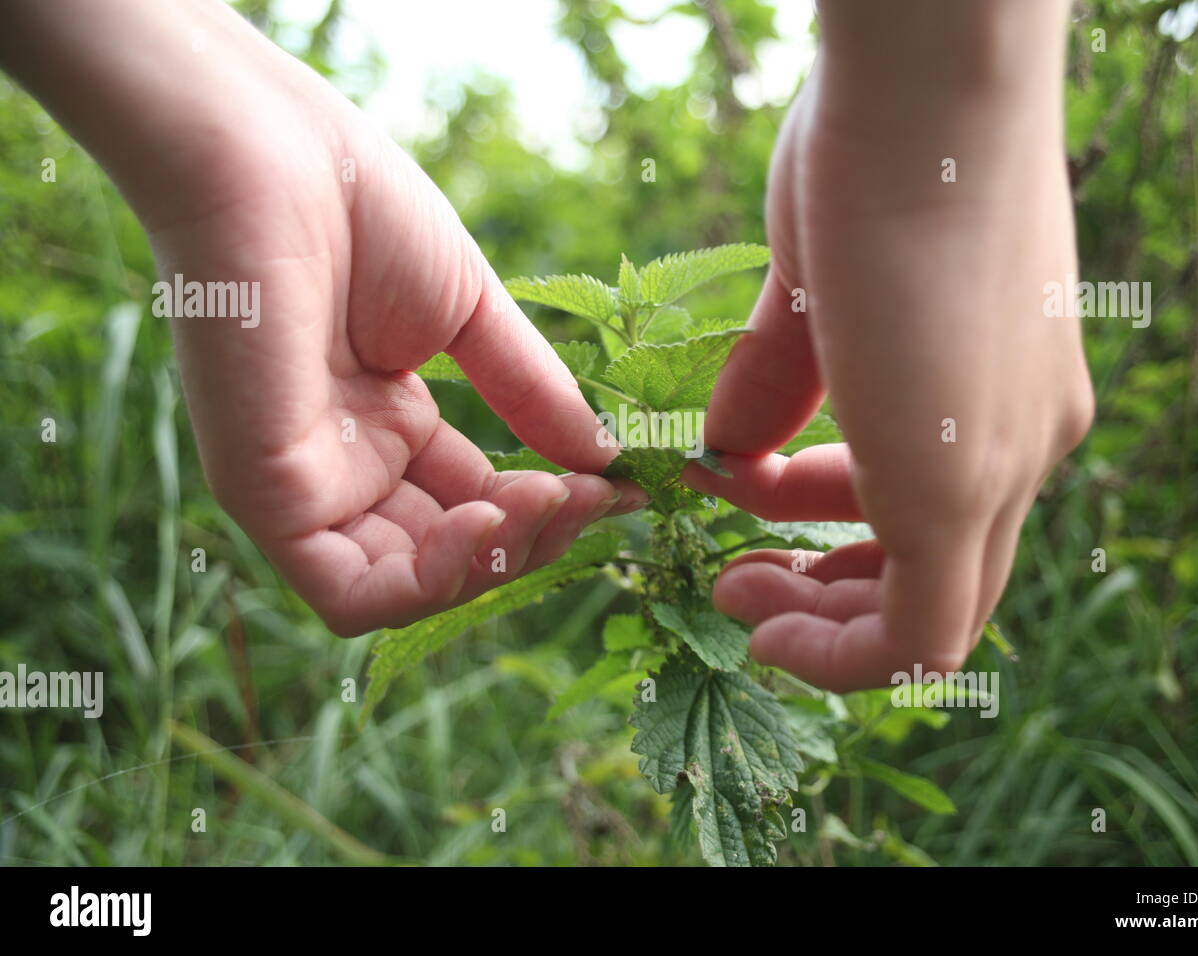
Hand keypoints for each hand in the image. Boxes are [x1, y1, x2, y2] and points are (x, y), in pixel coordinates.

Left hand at [0, 0, 641, 634]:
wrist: (273, 154)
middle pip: (448, 555)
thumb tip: (606, 461)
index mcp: (385, 422)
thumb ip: (532, 394)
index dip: (549, 507)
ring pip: (405, 590)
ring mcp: (302, 485)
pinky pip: (351, 594)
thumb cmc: (361, 210)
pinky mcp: (264, 495)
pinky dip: (432, 581)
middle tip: (589, 497)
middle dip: (529, 540)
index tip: (621, 488)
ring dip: (491, 566)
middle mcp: (344, 464)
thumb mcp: (472, 316)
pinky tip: (488, 518)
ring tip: (548, 502)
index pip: (475, 502)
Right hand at [685, 0, 1092, 691]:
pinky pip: (921, 636)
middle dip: (831, 588)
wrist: (930, 79)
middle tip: (741, 575)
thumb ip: (782, 379)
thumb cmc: (873, 146)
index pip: (938, 492)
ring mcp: (1010, 464)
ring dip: (827, 622)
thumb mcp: (817, 282)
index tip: (748, 494)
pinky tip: (764, 627)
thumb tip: (726, 450)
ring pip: (939, 610)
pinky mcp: (964, 489)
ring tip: (735, 591)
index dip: (831, 515)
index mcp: (1008, 388)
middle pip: (946, 569)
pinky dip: (842, 657)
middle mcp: (1030, 437)